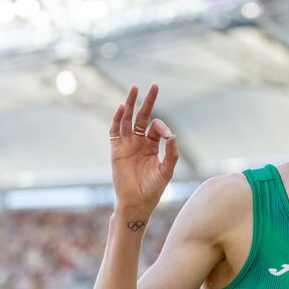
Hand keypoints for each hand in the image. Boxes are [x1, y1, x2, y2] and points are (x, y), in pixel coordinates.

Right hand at [109, 84, 178, 216]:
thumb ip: (171, 154)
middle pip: (142, 116)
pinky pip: (115, 132)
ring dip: (130, 104)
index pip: (156, 127)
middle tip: (154, 85)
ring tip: (134, 88)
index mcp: (152, 146)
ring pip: (127, 120)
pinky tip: (121, 108)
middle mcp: (139, 142)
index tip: (166, 136)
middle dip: (147, 102)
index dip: (162, 127)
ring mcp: (127, 145)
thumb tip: (173, 136)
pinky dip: (117, 119)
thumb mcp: (166, 170)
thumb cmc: (153, 189)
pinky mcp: (116, 150)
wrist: (137, 202)